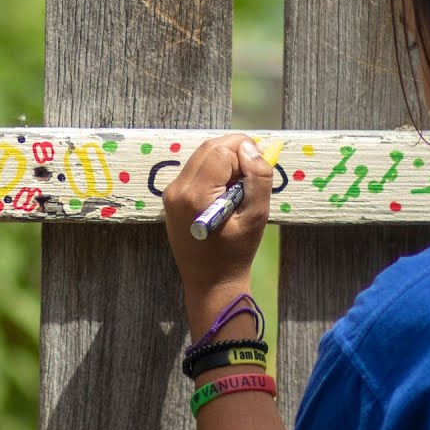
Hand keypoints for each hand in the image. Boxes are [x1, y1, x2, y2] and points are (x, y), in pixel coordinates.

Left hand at [163, 135, 272, 315]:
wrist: (210, 282)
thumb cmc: (236, 253)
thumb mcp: (256, 216)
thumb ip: (258, 178)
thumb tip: (251, 148)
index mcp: (196, 195)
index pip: (221, 150)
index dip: (244, 153)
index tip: (257, 172)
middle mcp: (177, 189)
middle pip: (208, 148)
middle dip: (235, 151)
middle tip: (252, 173)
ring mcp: (171, 193)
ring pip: (201, 156)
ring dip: (224, 161)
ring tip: (240, 185)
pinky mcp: (171, 197)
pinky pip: (195, 170)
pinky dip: (214, 172)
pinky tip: (226, 192)